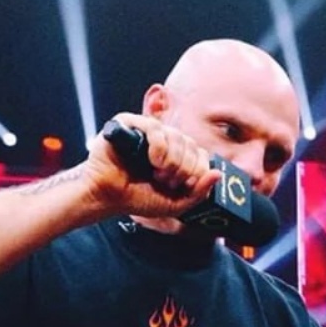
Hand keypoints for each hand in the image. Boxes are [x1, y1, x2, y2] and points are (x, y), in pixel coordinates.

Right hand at [85, 113, 220, 219]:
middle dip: (183, 170)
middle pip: (192, 145)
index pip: (201, 154)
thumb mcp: (176, 203)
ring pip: (177, 136)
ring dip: (172, 162)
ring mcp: (148, 131)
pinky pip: (155, 128)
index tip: (181, 185)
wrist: (108, 197)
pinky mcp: (130, 123)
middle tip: (165, 182)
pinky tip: (151, 160)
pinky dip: (159, 147)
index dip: (197, 171)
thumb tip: (217, 174)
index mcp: (177, 156)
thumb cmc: (138, 198)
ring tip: (156, 174)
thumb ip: (199, 192)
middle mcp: (165, 141)